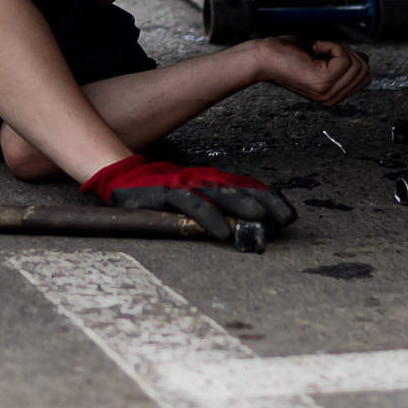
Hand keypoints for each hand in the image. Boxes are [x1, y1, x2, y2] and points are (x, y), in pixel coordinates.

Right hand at [81, 154, 296, 238]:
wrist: (119, 176)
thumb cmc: (157, 192)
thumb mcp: (190, 198)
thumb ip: (215, 207)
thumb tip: (247, 224)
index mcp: (209, 179)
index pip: (244, 186)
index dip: (268, 198)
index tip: (289, 214)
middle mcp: (200, 179)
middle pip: (238, 189)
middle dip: (264, 203)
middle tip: (285, 218)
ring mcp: (183, 184)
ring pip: (218, 194)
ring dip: (242, 206)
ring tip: (261, 221)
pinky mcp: (165, 193)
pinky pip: (191, 205)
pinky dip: (209, 217)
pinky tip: (223, 231)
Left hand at [254, 38, 369, 105]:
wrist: (264, 57)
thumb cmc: (288, 54)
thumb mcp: (323, 60)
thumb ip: (343, 63)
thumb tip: (364, 59)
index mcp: (332, 96)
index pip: (364, 77)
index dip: (351, 58)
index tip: (329, 53)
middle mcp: (331, 99)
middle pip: (364, 70)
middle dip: (348, 52)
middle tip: (324, 49)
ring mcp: (327, 93)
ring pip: (357, 63)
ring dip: (339, 48)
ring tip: (318, 49)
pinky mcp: (322, 82)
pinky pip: (344, 58)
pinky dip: (332, 46)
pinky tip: (315, 49)